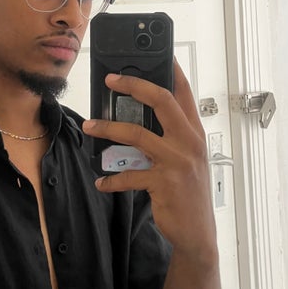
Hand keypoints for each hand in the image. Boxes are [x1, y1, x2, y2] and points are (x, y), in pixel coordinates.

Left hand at [82, 61, 216, 264]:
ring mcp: (177, 162)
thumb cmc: (188, 193)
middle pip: (162, 101)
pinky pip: (129, 174)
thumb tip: (139, 120)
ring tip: (89, 127)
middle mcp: (190, 142)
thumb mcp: (187, 159)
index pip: (185, 94)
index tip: (160, 54)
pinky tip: (101, 182)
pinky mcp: (164, 182)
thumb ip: (171, 138)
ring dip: (108, 129)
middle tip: (110, 79)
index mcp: (195, 133)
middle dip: (134, 85)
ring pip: (137, 134)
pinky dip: (112, 178)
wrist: (198, 233)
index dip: (173, 72)